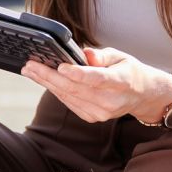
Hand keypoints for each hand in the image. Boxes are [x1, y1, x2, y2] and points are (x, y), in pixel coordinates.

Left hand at [23, 47, 171, 125]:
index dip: (77, 74)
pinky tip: (44, 80)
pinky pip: (70, 103)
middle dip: (49, 76)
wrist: (142, 95)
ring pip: (69, 97)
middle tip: (30, 65)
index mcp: (122, 82)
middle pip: (75, 89)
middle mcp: (111, 101)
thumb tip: (85, 54)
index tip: (59, 66)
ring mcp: (101, 112)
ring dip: (47, 83)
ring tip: (30, 71)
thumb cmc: (129, 71)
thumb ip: (101, 56)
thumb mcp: (120, 56)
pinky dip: (56, 91)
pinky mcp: (93, 117)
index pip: (97, 79)